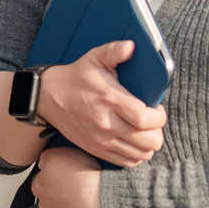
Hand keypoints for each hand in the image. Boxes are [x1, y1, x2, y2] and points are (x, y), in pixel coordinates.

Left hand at [32, 146, 102, 207]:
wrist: (100, 198)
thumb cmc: (84, 174)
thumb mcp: (61, 154)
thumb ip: (46, 158)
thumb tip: (41, 164)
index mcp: (41, 185)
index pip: (38, 184)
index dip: (50, 182)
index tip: (60, 182)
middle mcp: (44, 205)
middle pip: (43, 203)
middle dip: (53, 201)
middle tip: (68, 196)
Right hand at [37, 42, 165, 166]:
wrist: (49, 97)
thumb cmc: (75, 78)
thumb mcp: (94, 58)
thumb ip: (114, 51)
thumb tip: (131, 46)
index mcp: (110, 100)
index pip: (145, 119)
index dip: (160, 117)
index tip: (158, 109)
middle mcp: (107, 124)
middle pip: (148, 141)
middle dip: (157, 131)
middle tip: (152, 121)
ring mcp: (102, 140)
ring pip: (141, 154)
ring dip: (148, 144)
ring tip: (144, 131)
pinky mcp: (97, 150)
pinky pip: (127, 162)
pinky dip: (136, 154)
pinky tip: (133, 141)